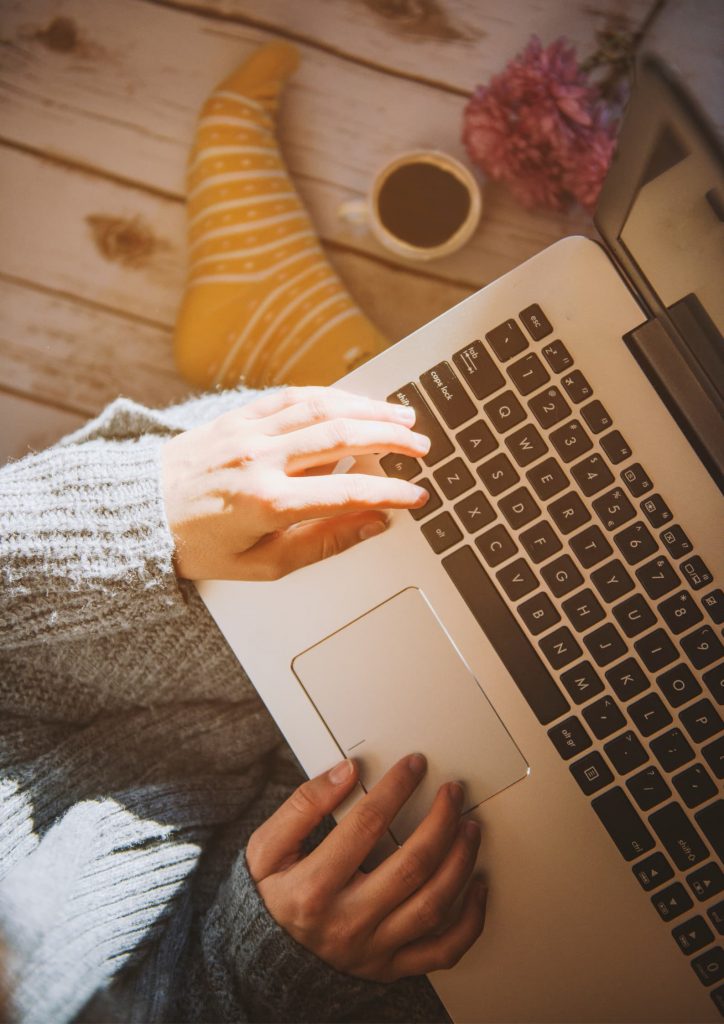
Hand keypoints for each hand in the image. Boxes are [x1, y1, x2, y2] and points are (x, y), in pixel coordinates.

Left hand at [161, 386, 430, 579]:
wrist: (139, 513)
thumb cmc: (199, 546)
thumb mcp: (261, 565)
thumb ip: (321, 543)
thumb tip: (371, 523)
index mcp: (267, 503)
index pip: (346, 491)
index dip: (389, 492)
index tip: (417, 495)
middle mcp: (260, 460)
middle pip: (342, 437)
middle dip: (390, 439)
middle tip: (422, 447)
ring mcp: (248, 432)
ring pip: (322, 408)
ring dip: (368, 409)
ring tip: (402, 415)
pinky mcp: (238, 415)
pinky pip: (292, 396)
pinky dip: (330, 395)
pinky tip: (354, 400)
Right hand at [246, 754, 485, 982]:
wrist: (263, 959)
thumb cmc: (270, 895)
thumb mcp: (267, 846)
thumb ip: (303, 805)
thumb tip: (346, 772)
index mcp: (313, 888)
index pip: (365, 826)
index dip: (396, 789)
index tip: (415, 764)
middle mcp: (347, 922)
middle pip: (411, 866)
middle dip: (441, 821)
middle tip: (453, 792)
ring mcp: (372, 949)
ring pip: (434, 905)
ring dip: (461, 861)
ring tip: (470, 827)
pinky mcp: (389, 966)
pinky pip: (442, 950)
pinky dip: (470, 920)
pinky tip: (478, 887)